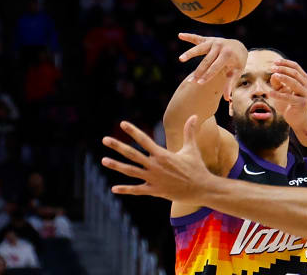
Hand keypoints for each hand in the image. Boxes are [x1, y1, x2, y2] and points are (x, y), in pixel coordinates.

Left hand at [101, 115, 215, 203]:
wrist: (202, 188)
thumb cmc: (197, 167)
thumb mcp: (191, 149)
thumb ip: (189, 132)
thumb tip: (194, 116)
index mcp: (162, 154)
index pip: (144, 140)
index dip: (133, 131)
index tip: (122, 124)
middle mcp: (155, 166)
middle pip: (132, 154)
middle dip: (118, 146)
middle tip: (105, 140)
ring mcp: (153, 179)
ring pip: (130, 171)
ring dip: (116, 165)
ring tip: (104, 160)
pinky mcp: (155, 190)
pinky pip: (137, 190)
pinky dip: (125, 190)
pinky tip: (114, 189)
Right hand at [178, 33, 247, 100]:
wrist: (239, 46)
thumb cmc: (237, 62)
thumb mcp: (237, 72)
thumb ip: (231, 83)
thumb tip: (227, 99)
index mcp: (227, 54)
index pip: (215, 67)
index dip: (207, 76)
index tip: (199, 83)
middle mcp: (219, 46)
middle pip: (206, 60)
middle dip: (198, 72)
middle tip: (190, 82)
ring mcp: (213, 41)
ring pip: (199, 48)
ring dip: (189, 54)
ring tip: (180, 59)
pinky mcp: (208, 39)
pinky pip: (197, 38)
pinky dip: (188, 36)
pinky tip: (180, 35)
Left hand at [269, 59, 306, 128]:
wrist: (297, 118)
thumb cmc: (289, 103)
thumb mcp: (282, 90)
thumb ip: (278, 82)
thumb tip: (273, 75)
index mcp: (304, 80)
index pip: (296, 67)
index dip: (285, 63)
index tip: (274, 62)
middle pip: (295, 73)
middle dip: (283, 69)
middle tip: (272, 69)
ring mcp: (306, 94)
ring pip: (294, 83)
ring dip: (283, 78)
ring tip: (274, 75)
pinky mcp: (302, 103)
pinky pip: (289, 98)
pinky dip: (279, 95)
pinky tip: (270, 93)